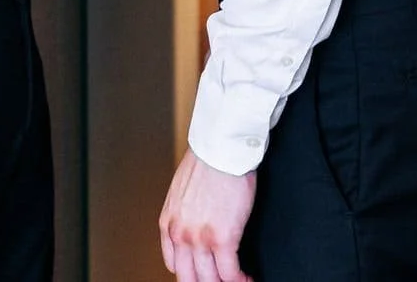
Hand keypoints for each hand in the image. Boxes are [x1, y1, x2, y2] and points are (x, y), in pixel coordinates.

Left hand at [159, 150, 256, 281]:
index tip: (204, 274)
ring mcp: (200, 239)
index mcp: (169, 223)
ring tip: (238, 281)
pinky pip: (230, 272)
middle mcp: (180, 235)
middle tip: (220, 280)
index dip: (191, 274)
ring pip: (210, 279)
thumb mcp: (182, 190)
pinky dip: (239, 279)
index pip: (174, 264)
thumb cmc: (207, 160)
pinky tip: (247, 278)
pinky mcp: (223, 238)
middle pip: (189, 278)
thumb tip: (196, 222)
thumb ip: (184, 212)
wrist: (221, 148)